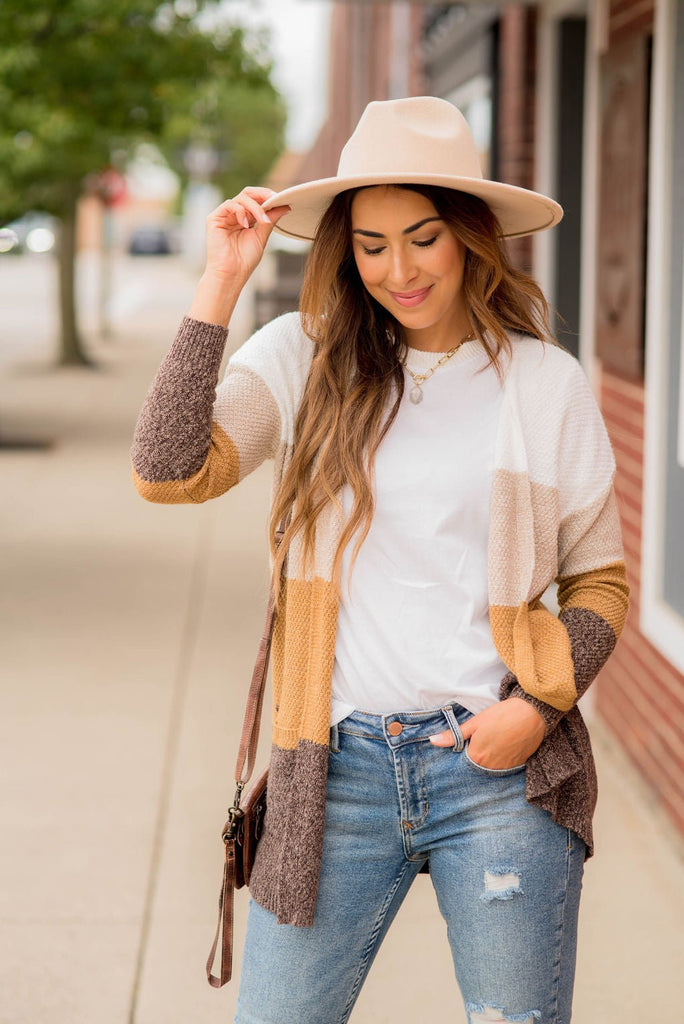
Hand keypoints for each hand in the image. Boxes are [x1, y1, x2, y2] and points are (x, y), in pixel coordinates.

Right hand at [188, 187, 289, 325]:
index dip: (268, 197)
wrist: (231, 274)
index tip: (283, 199)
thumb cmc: (245, 260)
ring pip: (241, 198)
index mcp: (245, 218)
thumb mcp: (262, 236)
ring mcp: (223, 215)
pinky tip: (246, 225)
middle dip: (263, 194)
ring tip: (263, 221)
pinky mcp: (214, 218)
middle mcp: (233, 214)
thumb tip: (284, 205)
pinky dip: (241, 211)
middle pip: (248, 193)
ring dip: (256, 207)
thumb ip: (270, 219)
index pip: (256, 200)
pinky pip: (230, 205)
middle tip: (275, 199)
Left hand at [429, 697, 544, 769]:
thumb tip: (432, 741)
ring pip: (491, 769)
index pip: (462, 764)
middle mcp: (490, 768)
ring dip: (488, 760)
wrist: (532, 714)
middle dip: (475, 757)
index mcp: (477, 757)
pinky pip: (504, 768)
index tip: (464, 745)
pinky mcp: (518, 766)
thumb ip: (454, 735)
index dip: (462, 753)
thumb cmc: (502, 715)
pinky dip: (501, 760)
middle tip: (480, 742)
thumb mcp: (475, 722)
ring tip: (493, 743)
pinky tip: (503, 747)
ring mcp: (505, 768)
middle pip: (476, 767)